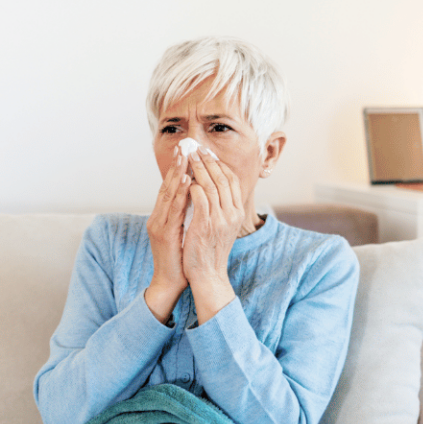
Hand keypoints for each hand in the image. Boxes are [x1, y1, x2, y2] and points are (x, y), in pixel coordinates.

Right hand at [145, 148, 190, 322]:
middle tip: (184, 146)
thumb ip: (185, 215)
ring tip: (185, 157)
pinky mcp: (164, 234)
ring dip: (176, 174)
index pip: (170, 188)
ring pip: (168, 194)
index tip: (186, 152)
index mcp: (162, 217)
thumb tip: (195, 198)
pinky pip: (174, 210)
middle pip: (167, 186)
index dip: (177, 170)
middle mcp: (158, 217)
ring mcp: (159, 225)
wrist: (169, 282)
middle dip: (176, 166)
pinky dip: (180, 194)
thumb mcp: (182, 231)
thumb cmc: (179, 258)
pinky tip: (187, 181)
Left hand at [183, 147, 243, 322]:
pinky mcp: (205, 226)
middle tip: (196, 147)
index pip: (232, 180)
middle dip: (208, 160)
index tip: (207, 152)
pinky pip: (200, 198)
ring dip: (198, 168)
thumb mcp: (221, 227)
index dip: (219, 164)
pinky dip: (193, 186)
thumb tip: (212, 188)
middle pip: (222, 178)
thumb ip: (220, 208)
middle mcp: (232, 214)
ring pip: (211, 184)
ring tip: (189, 156)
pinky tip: (185, 178)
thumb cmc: (210, 251)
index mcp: (237, 212)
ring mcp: (220, 219)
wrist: (207, 276)